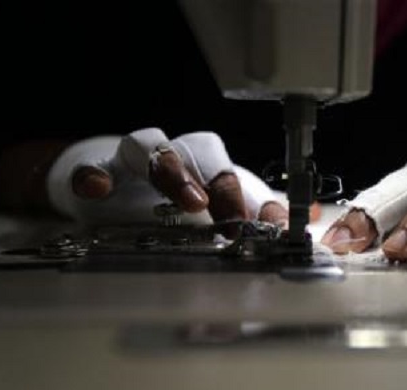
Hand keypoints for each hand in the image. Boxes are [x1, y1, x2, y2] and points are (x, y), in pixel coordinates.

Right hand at [48, 128, 286, 225]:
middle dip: (221, 182)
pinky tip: (98, 190)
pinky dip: (95, 176)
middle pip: (201, 150)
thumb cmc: (165, 199)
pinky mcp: (96, 170)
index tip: (278, 226)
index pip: (240, 173)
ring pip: (151, 146)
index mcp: (206, 169)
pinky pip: (92, 166)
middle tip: (233, 215)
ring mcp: (135, 162)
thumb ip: (259, 217)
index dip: (262, 197)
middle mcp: (176, 158)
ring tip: (187, 200)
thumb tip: (314, 218)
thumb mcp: (215, 212)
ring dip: (171, 170)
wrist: (105, 187)